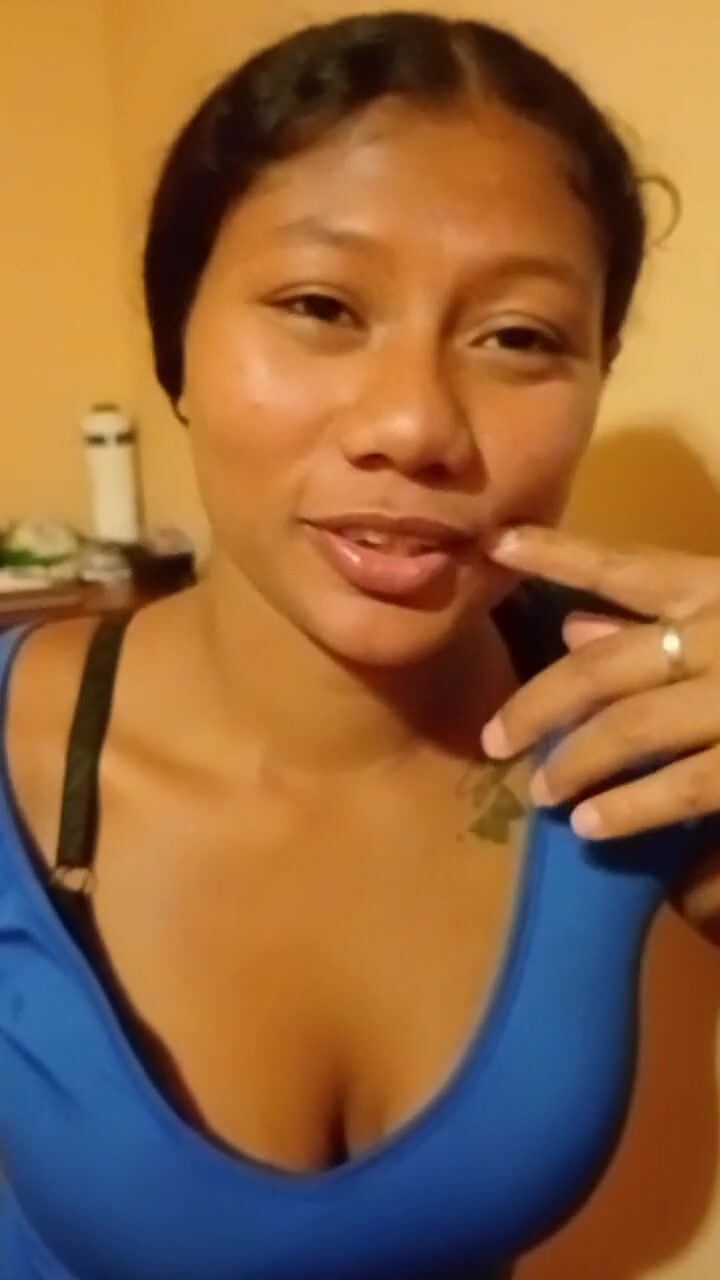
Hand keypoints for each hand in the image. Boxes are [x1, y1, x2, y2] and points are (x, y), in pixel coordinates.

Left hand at [481, 525, 719, 841]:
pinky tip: (587, 825)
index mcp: (714, 589)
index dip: (557, 555)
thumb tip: (572, 630)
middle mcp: (718, 635)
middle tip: (494, 739)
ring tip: (541, 792)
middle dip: (539, 704)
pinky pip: (680, 786)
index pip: (624, 568)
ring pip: (630, 728)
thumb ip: (659, 618)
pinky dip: (628, 807)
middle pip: (603, 667)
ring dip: (574, 761)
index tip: (496, 545)